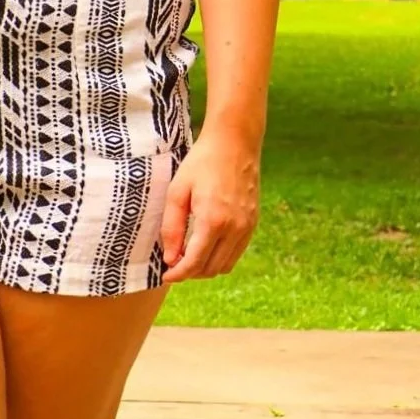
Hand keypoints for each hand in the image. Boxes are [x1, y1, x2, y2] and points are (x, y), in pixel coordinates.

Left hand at [160, 127, 260, 282]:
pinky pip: (237, 252)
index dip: (178, 274)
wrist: (234, 142)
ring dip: (206, 267)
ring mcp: (247, 226)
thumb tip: (170, 258)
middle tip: (174, 264)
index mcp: (213, 221)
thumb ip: (172, 227)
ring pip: (225, 265)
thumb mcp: (177, 191)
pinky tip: (207, 245)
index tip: (166, 276)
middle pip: (211, 269)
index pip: (194, 263)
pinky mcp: (253, 222)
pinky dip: (221, 257)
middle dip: (190, 272)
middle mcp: (234, 228)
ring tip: (189, 256)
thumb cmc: (202, 162)